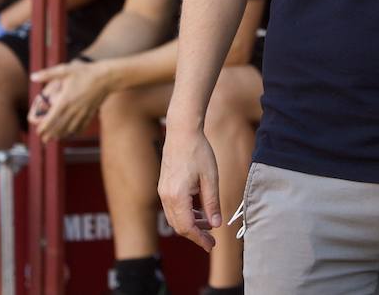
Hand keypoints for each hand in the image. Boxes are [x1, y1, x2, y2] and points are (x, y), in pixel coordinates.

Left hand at [28, 60, 111, 140]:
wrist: (106, 77)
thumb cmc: (85, 73)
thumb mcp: (65, 70)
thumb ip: (48, 74)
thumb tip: (33, 76)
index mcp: (65, 101)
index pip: (51, 119)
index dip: (43, 127)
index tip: (38, 132)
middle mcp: (73, 110)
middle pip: (59, 127)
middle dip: (50, 134)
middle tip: (43, 139)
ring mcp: (82, 113)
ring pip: (70, 129)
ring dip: (61, 135)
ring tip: (54, 138)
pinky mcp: (90, 114)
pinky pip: (81, 127)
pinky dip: (75, 132)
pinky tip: (71, 134)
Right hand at [158, 124, 220, 251]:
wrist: (182, 131)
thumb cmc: (198, 151)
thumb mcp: (210, 178)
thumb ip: (212, 203)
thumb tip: (216, 224)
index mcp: (177, 196)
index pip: (187, 227)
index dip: (199, 239)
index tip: (211, 246)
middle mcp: (166, 196)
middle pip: (179, 226)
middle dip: (195, 235)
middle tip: (212, 239)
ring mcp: (162, 191)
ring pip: (175, 218)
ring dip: (191, 224)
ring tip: (209, 223)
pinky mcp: (164, 186)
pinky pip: (172, 208)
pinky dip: (185, 214)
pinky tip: (199, 211)